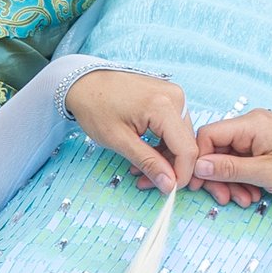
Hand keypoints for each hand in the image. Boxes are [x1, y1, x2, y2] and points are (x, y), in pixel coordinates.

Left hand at [67, 69, 194, 193]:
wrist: (84, 82)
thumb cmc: (95, 107)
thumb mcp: (119, 141)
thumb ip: (148, 163)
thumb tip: (169, 185)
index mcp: (165, 106)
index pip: (187, 149)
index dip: (181, 174)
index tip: (169, 190)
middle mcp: (176, 97)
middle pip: (186, 144)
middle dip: (171, 168)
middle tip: (146, 183)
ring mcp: (173, 95)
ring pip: (180, 138)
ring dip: (165, 158)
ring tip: (139, 170)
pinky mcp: (168, 97)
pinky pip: (173, 128)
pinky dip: (162, 144)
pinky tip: (145, 154)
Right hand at [194, 109, 271, 205]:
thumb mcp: (265, 172)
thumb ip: (230, 169)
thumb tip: (199, 167)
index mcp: (251, 124)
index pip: (208, 136)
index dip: (199, 161)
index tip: (198, 184)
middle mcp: (252, 125)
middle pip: (217, 149)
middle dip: (218, 177)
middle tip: (225, 199)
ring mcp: (259, 135)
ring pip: (230, 158)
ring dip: (232, 182)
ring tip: (245, 200)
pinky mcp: (265, 145)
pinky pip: (244, 161)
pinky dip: (243, 179)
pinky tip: (252, 193)